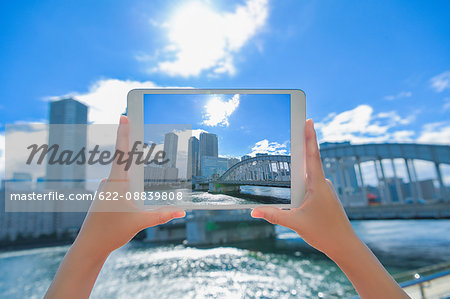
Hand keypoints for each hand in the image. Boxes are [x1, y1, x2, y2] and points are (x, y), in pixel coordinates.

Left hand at [75, 115, 184, 255]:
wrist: (89, 247)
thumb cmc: (110, 233)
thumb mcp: (140, 222)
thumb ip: (161, 215)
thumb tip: (182, 211)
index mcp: (117, 183)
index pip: (122, 153)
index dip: (124, 134)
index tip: (124, 116)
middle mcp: (110, 183)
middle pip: (123, 159)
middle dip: (131, 146)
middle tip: (135, 126)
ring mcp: (106, 190)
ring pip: (122, 175)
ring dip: (131, 170)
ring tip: (141, 162)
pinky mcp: (105, 197)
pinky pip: (118, 184)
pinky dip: (126, 182)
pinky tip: (132, 190)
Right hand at [251, 119, 355, 257]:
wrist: (345, 246)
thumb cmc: (324, 234)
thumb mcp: (295, 224)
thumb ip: (273, 215)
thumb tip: (254, 211)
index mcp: (318, 184)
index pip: (312, 155)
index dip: (310, 136)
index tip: (309, 120)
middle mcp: (323, 183)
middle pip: (310, 159)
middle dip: (303, 142)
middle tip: (298, 123)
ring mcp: (326, 189)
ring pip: (309, 174)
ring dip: (301, 165)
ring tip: (293, 151)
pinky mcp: (325, 196)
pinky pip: (312, 182)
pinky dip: (303, 179)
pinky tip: (297, 182)